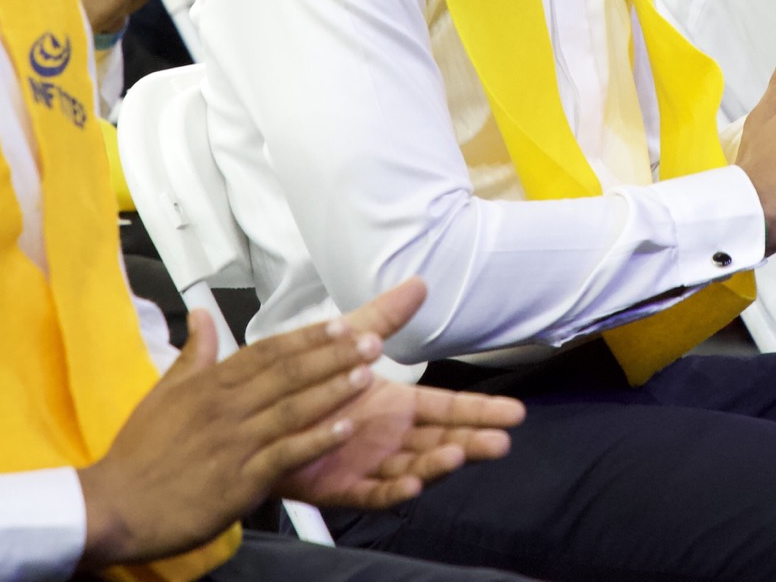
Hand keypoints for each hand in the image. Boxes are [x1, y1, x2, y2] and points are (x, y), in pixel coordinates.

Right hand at [78, 308, 380, 567]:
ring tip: (368, 375)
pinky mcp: (237, 481)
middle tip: (372, 341)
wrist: (113, 506)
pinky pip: (284, 455)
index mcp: (208, 385)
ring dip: (332, 391)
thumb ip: (193, 354)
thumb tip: (202, 312)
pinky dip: (315, 441)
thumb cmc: (139, 453)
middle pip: (287, 374)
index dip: (306, 337)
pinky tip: (345, 430)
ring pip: (291, 410)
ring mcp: (232, 444)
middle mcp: (224, 408)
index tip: (340, 324)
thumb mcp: (162, 394)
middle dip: (332, 357)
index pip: (266, 352)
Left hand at [278, 281, 525, 508]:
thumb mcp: (348, 342)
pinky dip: (392, 492)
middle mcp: (390, 436)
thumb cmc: (310, 382)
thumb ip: (384, 317)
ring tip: (459, 455)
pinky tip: (411, 486)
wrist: (260, 416)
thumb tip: (419, 282)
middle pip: (440, 440)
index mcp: (398, 405)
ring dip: (437, 465)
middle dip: (472, 441)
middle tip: (502, 442)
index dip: (480, 410)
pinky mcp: (342, 486)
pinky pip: (372, 493)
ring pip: (413, 467)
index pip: (448, 407)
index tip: (514, 412)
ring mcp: (370, 463)